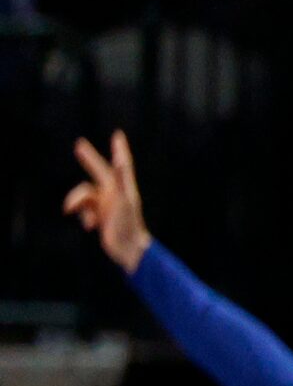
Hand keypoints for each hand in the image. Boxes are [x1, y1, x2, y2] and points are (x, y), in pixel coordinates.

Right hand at [64, 132, 151, 273]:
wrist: (129, 250)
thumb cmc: (129, 224)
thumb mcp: (124, 200)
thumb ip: (121, 179)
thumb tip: (121, 161)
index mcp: (122, 188)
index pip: (121, 164)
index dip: (119, 149)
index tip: (118, 135)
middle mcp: (114, 194)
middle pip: (98, 171)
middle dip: (89, 159)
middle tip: (79, 145)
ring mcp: (107, 205)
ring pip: (84, 194)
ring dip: (76, 201)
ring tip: (69, 209)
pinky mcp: (100, 216)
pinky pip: (84, 210)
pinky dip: (83, 216)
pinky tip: (90, 226)